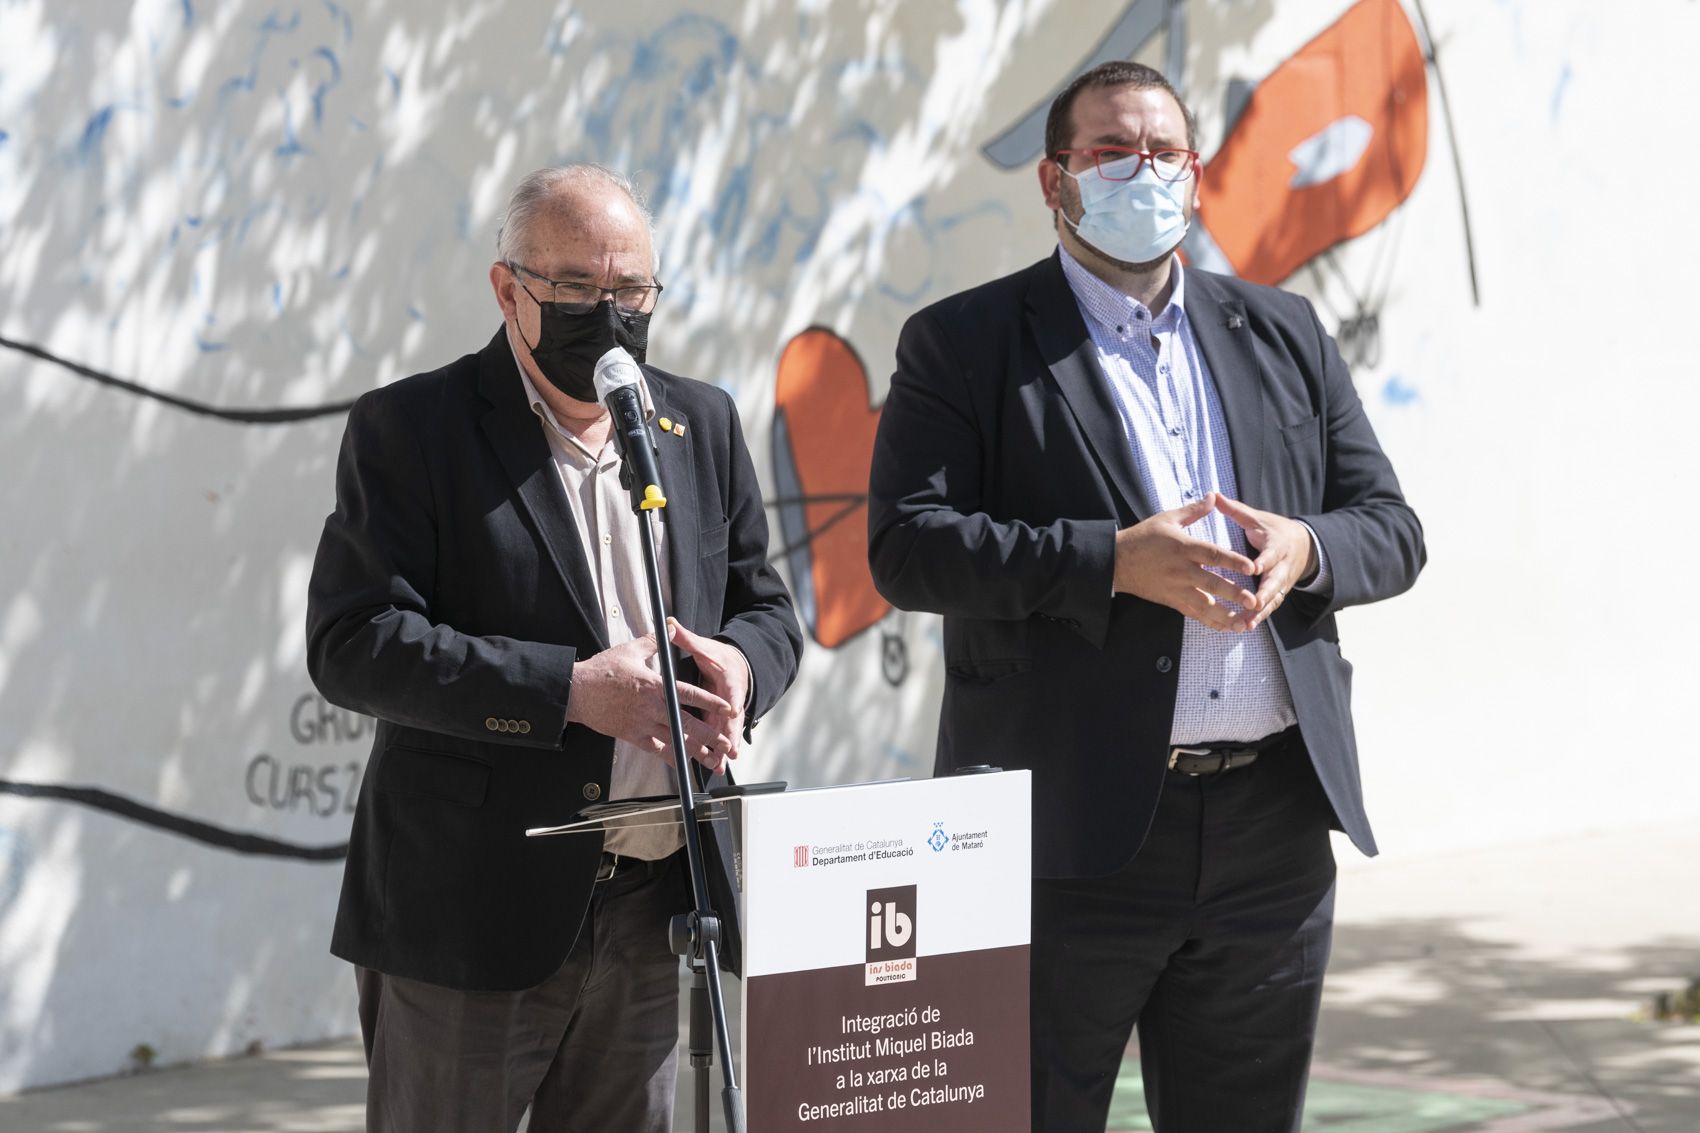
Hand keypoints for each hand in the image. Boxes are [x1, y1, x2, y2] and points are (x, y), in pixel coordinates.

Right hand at [565, 633, 737, 770]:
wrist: (577, 691)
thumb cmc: (602, 671)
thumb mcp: (630, 650)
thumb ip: (655, 642)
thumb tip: (671, 628)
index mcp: (655, 685)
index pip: (689, 694)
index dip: (710, 702)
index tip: (727, 709)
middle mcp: (651, 707)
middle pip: (686, 724)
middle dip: (709, 735)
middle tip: (725, 744)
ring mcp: (641, 723)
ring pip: (673, 740)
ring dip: (694, 750)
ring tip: (711, 759)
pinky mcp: (631, 735)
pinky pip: (655, 750)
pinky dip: (670, 757)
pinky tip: (682, 763)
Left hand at [667, 619, 749, 765]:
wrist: (736, 669)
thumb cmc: (719, 659)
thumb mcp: (705, 648)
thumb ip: (687, 639)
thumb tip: (671, 623)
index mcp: (727, 681)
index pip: (731, 693)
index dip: (731, 703)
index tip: (732, 713)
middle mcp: (729, 700)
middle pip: (730, 721)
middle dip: (729, 736)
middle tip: (728, 750)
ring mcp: (726, 715)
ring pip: (724, 734)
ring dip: (721, 750)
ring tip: (719, 766)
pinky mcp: (720, 723)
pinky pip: (717, 739)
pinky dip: (713, 752)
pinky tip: (710, 766)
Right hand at [1113, 493, 1259, 630]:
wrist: (1117, 561)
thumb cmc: (1143, 538)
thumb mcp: (1167, 519)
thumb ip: (1193, 511)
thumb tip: (1213, 497)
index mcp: (1183, 548)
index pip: (1213, 554)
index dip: (1233, 561)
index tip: (1251, 567)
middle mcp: (1182, 570)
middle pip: (1212, 584)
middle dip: (1234, 594)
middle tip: (1254, 602)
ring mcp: (1176, 588)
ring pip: (1204, 605)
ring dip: (1225, 616)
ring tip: (1243, 624)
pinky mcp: (1171, 600)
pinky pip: (1193, 614)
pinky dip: (1210, 622)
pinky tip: (1226, 628)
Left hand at [1215, 495, 1315, 629]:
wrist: (1303, 545)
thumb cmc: (1274, 530)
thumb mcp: (1258, 517)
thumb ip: (1236, 510)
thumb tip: (1215, 495)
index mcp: (1278, 546)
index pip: (1272, 554)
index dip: (1265, 561)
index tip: (1255, 567)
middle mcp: (1282, 566)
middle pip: (1276, 582)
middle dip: (1265, 594)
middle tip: (1254, 604)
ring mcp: (1282, 582)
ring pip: (1273, 599)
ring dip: (1261, 613)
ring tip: (1245, 624)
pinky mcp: (1279, 593)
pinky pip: (1270, 607)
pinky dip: (1259, 618)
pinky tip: (1245, 628)